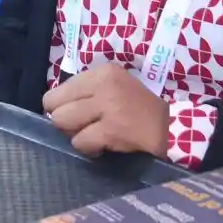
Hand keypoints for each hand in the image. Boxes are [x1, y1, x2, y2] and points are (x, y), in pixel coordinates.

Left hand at [42, 62, 170, 158]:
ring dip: (75, 135)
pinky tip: (102, 147)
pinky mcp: (112, 129)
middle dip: (64, 121)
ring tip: (93, 135)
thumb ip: (85, 91)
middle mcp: (103, 85)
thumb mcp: (113, 87)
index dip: (61, 106)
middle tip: (83, 127)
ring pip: (62, 123)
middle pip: (54, 106)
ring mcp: (108, 107)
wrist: (170, 128)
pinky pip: (80, 142)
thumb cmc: (138, 108)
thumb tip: (52, 108)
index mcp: (102, 73)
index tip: (75, 114)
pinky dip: (88, 149)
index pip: (59, 89)